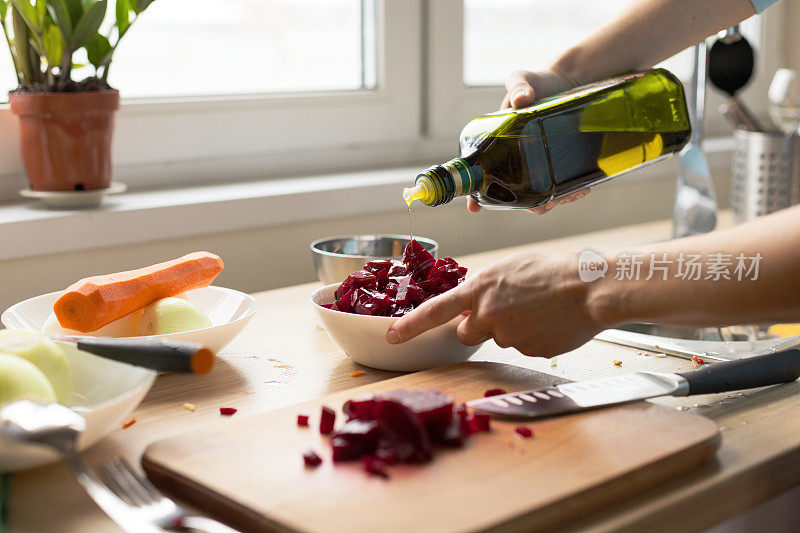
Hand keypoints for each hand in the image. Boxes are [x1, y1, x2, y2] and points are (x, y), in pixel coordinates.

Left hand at [386, 252, 607, 357]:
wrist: (592, 287)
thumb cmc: (556, 270)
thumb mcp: (512, 269)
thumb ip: (489, 289)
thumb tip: (482, 304)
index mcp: (480, 287)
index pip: (435, 311)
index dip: (411, 326)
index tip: (393, 337)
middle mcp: (487, 313)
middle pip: (467, 334)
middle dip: (480, 328)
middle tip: (509, 313)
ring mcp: (507, 335)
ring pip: (500, 340)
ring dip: (513, 331)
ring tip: (541, 311)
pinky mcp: (527, 351)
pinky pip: (523, 349)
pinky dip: (534, 339)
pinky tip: (552, 323)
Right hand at [467, 68, 587, 214]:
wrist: (563, 83)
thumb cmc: (535, 84)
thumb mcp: (522, 80)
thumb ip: (519, 86)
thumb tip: (521, 99)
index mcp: (497, 149)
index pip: (484, 177)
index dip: (478, 196)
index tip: (475, 208)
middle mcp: (514, 164)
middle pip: (517, 196)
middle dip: (532, 204)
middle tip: (551, 201)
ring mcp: (535, 168)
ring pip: (540, 197)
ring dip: (555, 202)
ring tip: (575, 194)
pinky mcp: (555, 166)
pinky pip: (558, 188)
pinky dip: (570, 193)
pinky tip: (584, 189)